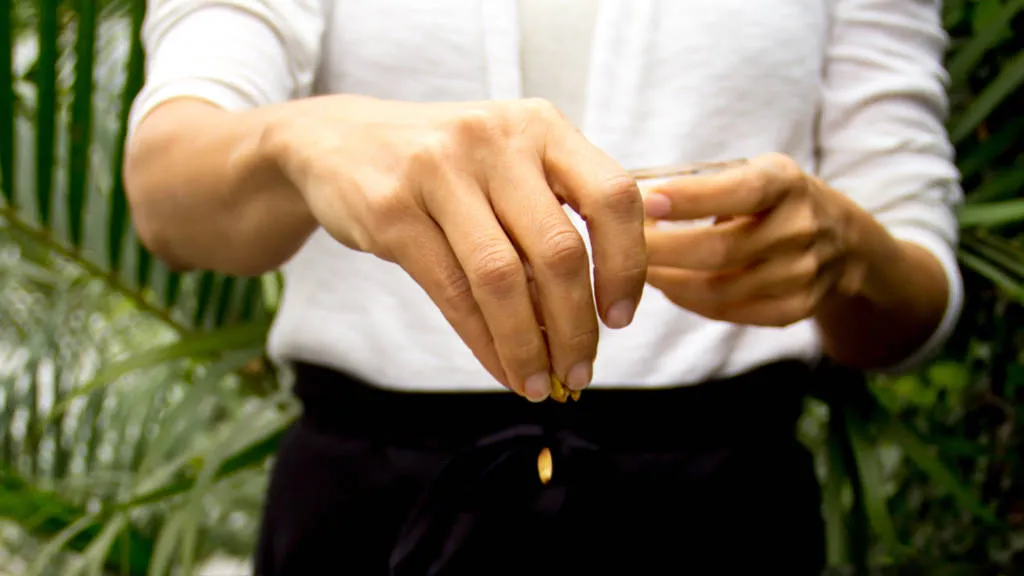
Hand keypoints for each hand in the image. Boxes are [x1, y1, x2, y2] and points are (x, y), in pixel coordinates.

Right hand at [261, 95, 646, 399]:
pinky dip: (484, 343)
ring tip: (540, 383)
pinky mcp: (392, 210)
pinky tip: (502, 368)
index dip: (627, 264)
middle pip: (558, 250)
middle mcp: (495, 140)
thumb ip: (553, 214)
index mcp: (540, 125)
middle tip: (581, 371)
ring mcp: (438, 171)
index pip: (612, 196)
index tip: (620, 316)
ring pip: (502, 279)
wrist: (339, 141)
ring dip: (528, 345)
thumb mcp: (506, 162)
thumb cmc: (443, 164)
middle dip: (577, 327)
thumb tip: (599, 312)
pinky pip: (451, 293)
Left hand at [642, 153, 861, 326]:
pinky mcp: (794, 309)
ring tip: (633, 270)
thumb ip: (706, 186)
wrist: (845, 245)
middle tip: (617, 246)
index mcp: (787, 184)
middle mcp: (800, 229)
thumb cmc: (774, 202)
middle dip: (661, 250)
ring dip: (667, 280)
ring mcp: (801, 274)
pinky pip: (727, 311)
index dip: (693, 198)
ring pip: (717, 288)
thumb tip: (629, 199)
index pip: (741, 191)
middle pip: (719, 250)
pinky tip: (667, 286)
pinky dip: (688, 300)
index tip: (647, 201)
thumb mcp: (757, 174)